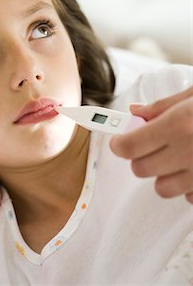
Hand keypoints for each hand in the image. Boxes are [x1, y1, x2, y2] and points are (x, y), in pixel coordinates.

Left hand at [110, 87, 192, 203]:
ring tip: (175, 156)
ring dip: (162, 174)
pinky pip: (186, 196)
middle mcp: (188, 152)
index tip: (117, 141)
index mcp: (179, 124)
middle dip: (140, 155)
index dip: (118, 144)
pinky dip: (186, 185)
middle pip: (140, 168)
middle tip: (152, 143)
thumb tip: (135, 111)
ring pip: (161, 187)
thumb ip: (163, 106)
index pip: (130, 145)